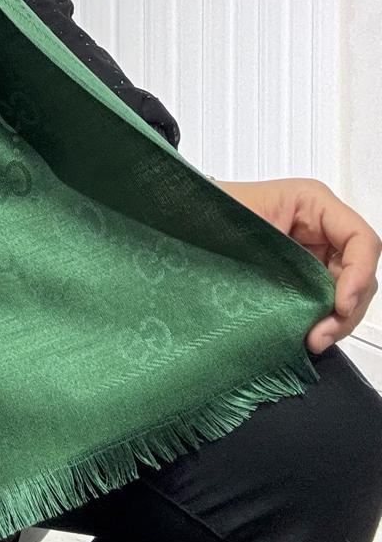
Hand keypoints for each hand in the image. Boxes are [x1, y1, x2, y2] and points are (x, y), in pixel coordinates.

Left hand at [210, 175, 379, 353]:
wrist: (180, 220)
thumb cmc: (206, 208)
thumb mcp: (242, 219)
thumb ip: (276, 246)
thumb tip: (305, 280)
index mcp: (312, 202)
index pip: (362, 239)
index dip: (359, 274)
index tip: (340, 305)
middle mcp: (320, 227)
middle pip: (360, 272)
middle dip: (347, 308)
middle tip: (320, 335)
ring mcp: (314, 253)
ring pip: (347, 292)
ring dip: (336, 320)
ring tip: (311, 339)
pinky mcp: (303, 276)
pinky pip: (326, 301)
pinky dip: (322, 321)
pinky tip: (306, 334)